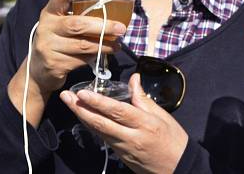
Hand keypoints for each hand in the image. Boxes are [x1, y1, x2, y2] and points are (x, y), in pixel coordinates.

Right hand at [9, 0, 126, 111]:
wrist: (39, 68)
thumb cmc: (59, 39)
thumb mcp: (63, 23)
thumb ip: (80, 15)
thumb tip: (115, 7)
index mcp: (50, 12)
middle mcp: (46, 28)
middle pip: (77, 25)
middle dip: (103, 26)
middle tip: (121, 28)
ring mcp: (48, 47)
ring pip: (83, 45)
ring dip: (105, 45)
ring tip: (117, 44)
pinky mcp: (54, 64)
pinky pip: (81, 59)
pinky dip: (96, 56)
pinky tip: (104, 53)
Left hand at [60, 74, 187, 173]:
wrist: (177, 167)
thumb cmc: (173, 139)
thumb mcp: (163, 116)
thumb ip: (143, 99)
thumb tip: (134, 79)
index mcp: (144, 124)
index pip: (117, 111)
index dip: (98, 102)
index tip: (82, 92)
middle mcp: (130, 137)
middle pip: (100, 122)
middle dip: (80, 109)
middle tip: (66, 96)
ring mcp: (123, 148)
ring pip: (98, 131)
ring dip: (82, 117)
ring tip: (71, 104)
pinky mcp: (120, 155)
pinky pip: (103, 137)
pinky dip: (93, 126)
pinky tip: (85, 118)